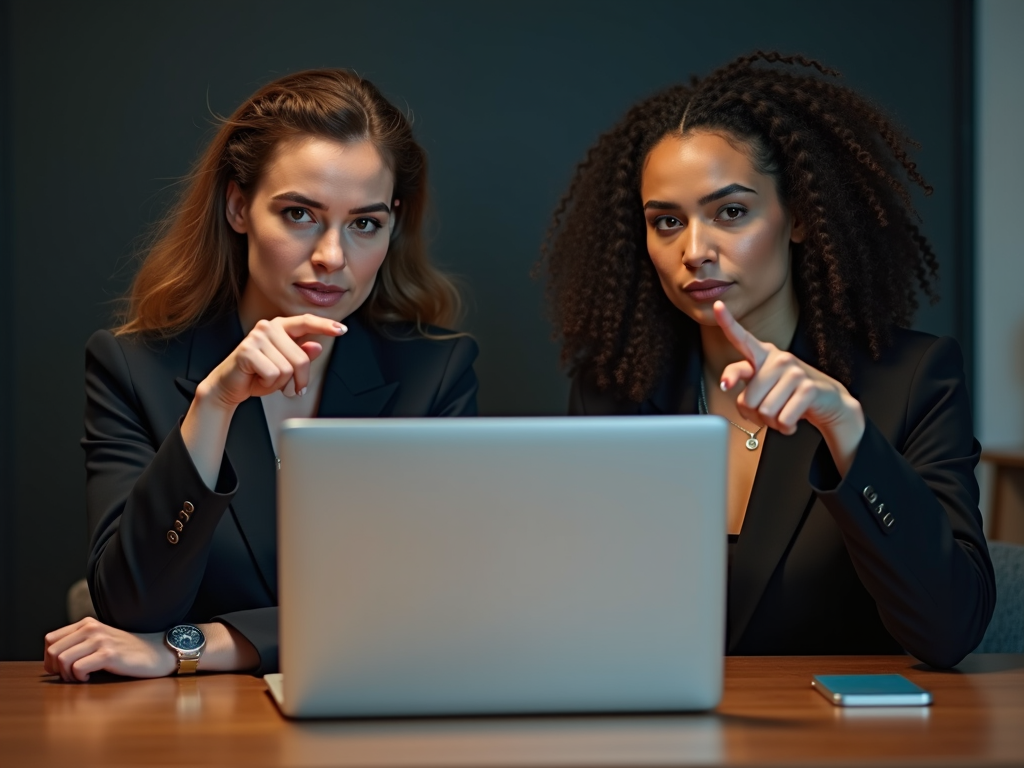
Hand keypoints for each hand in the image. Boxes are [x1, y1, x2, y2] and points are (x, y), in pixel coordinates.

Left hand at [43, 617, 175, 681]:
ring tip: (82, 677)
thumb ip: (78, 644)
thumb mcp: (100, 640)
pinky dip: (80, 677)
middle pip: (53, 651)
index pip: (50, 639)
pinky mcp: (109, 654)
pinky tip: (91, 677)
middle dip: (57, 669)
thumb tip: (52, 661)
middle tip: (72, 676)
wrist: (157, 653)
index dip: (50, 659)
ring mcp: (100, 640)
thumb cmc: (127, 652)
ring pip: (62, 660)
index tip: (63, 669)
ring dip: (68, 675)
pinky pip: (78, 668)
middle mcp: (91, 628)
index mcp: (86, 624)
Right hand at [198, 314, 345, 411]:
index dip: (325, 326)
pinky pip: (272, 374)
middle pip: (301, 358)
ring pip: (287, 368)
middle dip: (299, 378)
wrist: (229, 386)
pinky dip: (268, 384)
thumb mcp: (285, 366)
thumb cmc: (258, 374)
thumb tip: (317, 346)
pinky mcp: (247, 351)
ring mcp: (256, 337)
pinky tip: (257, 379)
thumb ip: (301, 355)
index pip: (306, 322)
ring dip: (280, 382)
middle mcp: (268, 327)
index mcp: (280, 326)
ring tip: (266, 378)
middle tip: (292, 387)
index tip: (342, 330)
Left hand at [714, 301, 864, 473]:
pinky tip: (793, 420)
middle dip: (755, 414)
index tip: (717, 305)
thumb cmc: (787, 394)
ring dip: (772, 422)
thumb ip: (740, 384)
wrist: (826, 402)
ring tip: (783, 412)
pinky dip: (785, 427)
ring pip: (765, 411)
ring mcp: (795, 372)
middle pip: (747, 399)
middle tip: (770, 411)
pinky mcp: (809, 388)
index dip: (728, 323)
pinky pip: (783, 419)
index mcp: (762, 355)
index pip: (741, 339)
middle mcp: (778, 359)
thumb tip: (727, 384)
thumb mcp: (761, 388)